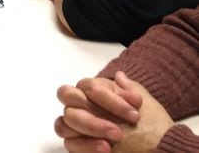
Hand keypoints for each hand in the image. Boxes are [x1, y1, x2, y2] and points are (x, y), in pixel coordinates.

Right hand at [55, 71, 173, 152]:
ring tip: (117, 138)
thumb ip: (128, 87)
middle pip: (68, 99)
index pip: (86, 86)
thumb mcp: (143, 102)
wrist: (157, 146)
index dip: (107, 98)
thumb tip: (119, 76)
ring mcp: (76, 126)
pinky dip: (86, 145)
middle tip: (120, 131)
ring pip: (64, 123)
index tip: (134, 112)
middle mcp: (79, 106)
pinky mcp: (78, 145)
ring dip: (91, 128)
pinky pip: (70, 144)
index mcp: (91, 92)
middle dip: (95, 114)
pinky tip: (106, 148)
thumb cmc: (148, 122)